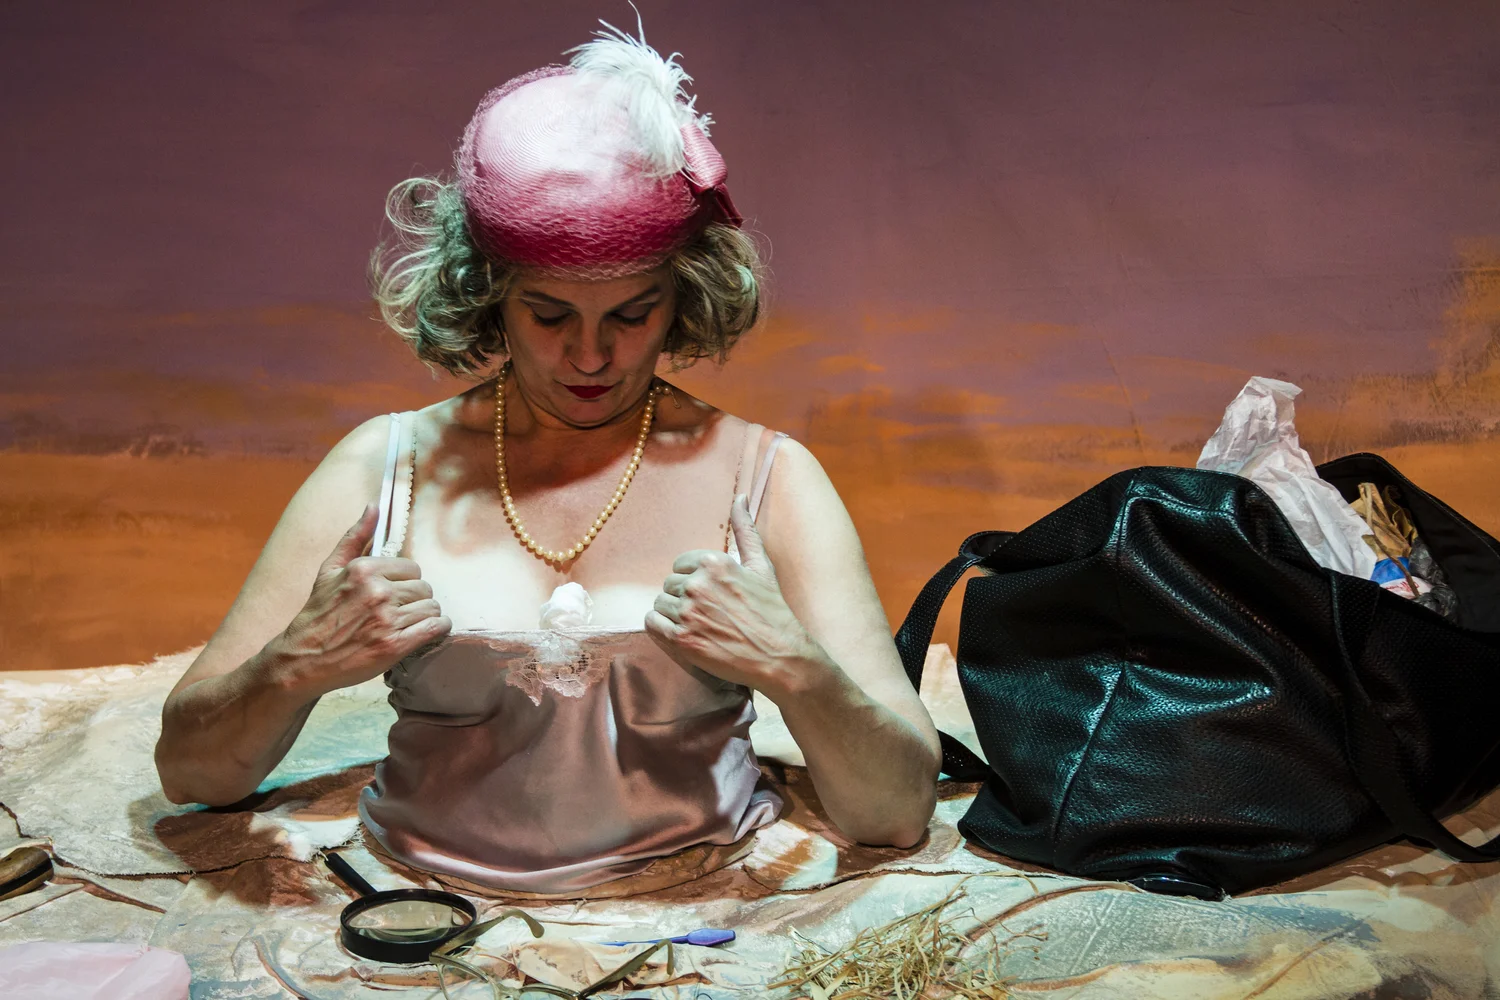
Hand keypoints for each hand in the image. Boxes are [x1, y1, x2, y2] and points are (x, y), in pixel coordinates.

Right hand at [270, 505, 451, 695]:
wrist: (302, 660)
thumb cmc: (317, 614)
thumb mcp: (329, 570)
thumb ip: (354, 537)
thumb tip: (374, 506)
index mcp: (364, 570)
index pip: (412, 568)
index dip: (406, 582)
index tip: (395, 594)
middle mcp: (377, 591)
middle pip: (425, 588)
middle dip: (416, 600)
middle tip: (401, 612)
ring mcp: (387, 619)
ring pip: (432, 608)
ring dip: (426, 616)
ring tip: (410, 624)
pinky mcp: (394, 645)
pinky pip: (434, 628)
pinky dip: (437, 630)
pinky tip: (426, 632)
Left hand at [645, 494, 822, 692]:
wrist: (779, 655)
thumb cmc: (772, 610)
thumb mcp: (761, 565)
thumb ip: (745, 530)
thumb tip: (739, 498)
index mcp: (714, 562)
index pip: (680, 565)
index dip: (693, 580)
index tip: (710, 595)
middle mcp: (698, 585)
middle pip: (669, 585)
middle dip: (683, 598)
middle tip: (706, 613)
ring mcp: (688, 613)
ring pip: (659, 604)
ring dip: (673, 614)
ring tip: (697, 624)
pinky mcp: (682, 640)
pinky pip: (652, 624)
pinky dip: (661, 628)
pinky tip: (681, 632)